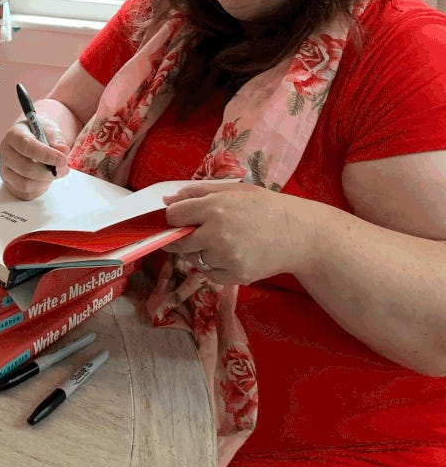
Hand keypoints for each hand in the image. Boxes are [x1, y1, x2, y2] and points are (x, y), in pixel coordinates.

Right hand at [0, 119, 69, 199]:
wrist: (35, 139)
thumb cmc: (41, 133)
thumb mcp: (51, 130)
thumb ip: (57, 139)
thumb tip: (62, 151)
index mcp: (14, 135)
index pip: (26, 146)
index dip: (46, 155)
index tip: (62, 160)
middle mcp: (6, 152)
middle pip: (25, 168)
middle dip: (49, 172)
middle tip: (64, 169)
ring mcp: (5, 169)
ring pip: (24, 184)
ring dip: (45, 182)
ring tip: (55, 174)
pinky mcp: (9, 183)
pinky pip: (25, 193)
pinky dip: (39, 189)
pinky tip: (46, 180)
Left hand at [161, 182, 321, 284]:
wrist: (300, 234)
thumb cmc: (265, 207)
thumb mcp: (232, 191)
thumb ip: (197, 193)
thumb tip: (166, 200)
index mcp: (215, 208)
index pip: (174, 216)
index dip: (173, 217)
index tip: (178, 218)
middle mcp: (217, 234)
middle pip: (179, 242)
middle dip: (180, 238)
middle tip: (194, 233)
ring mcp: (226, 257)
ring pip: (194, 259)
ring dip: (199, 252)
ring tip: (221, 241)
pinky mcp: (235, 275)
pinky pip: (209, 274)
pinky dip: (213, 267)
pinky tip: (230, 255)